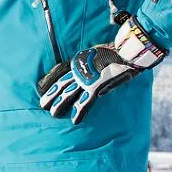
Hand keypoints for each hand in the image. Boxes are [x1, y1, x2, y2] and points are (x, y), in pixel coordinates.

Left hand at [38, 18, 165, 122]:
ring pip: (68, 94)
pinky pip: (85, 103)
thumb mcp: (103, 58)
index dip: (54, 83)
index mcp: (81, 62)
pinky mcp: (96, 87)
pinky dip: (79, 112)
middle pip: (62, 84)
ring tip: (53, 114)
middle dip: (51, 95)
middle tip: (42, 104)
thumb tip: (98, 88)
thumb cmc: (120, 53)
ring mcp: (87, 78)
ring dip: (60, 105)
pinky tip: (75, 121)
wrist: (129, 51)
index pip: (63, 74)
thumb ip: (97, 71)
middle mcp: (81, 70)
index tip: (45, 88)